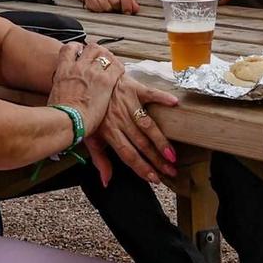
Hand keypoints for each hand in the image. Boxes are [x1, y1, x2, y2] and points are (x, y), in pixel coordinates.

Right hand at [82, 0, 137, 13]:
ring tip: (110, 6)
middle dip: (118, 8)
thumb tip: (135, 8)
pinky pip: (98, 9)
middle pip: (116, 2)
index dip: (127, 6)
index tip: (128, 12)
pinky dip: (102, 11)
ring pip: (107, 7)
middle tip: (117, 8)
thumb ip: (132, 1)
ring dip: (110, 10)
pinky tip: (102, 6)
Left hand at [90, 69, 179, 184]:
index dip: (141, 167)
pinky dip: (162, 98)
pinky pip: (151, 94)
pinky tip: (174, 104)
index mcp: (108, 132)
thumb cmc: (93, 112)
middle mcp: (119, 119)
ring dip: (160, 140)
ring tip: (172, 154)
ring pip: (147, 125)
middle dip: (156, 159)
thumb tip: (106, 181)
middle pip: (140, 143)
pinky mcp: (134, 88)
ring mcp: (127, 103)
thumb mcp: (91, 137)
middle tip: (171, 171)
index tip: (154, 178)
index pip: (127, 154)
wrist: (89, 81)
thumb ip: (100, 159)